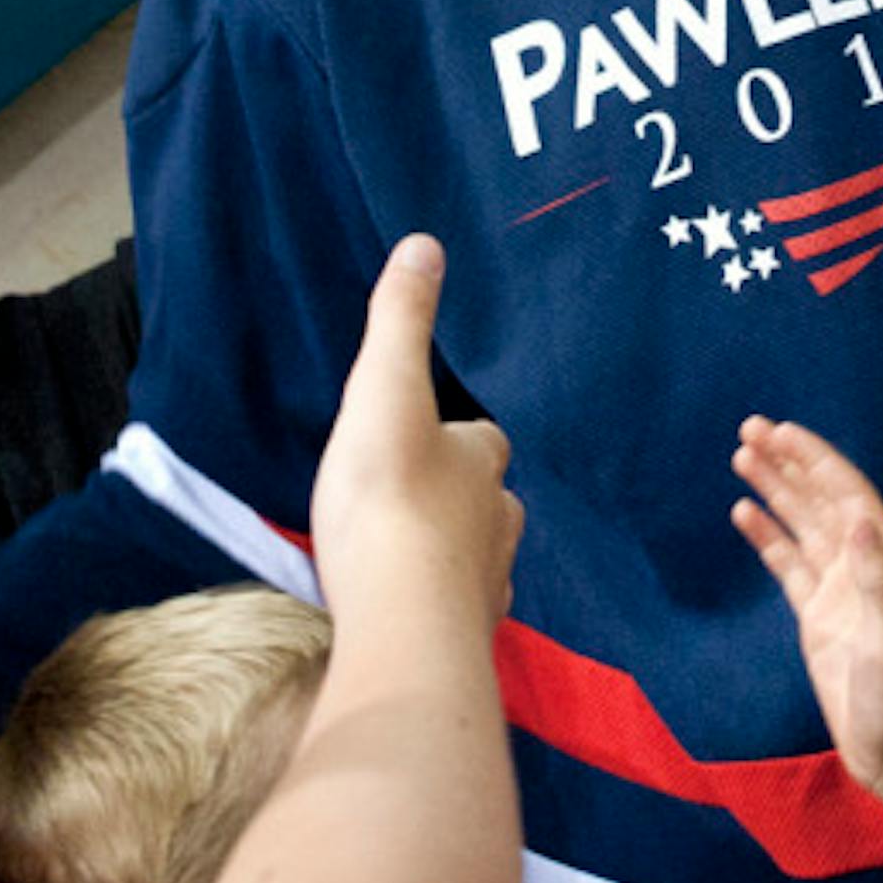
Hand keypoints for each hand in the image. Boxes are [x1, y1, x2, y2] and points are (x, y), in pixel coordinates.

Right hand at [308, 235, 521, 625]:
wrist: (402, 621)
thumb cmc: (388, 498)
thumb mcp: (383, 391)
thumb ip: (400, 322)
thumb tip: (425, 245)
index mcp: (482, 459)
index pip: (481, 436)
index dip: (458, 432)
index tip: (427, 432)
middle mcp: (498, 520)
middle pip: (486, 499)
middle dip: (458, 497)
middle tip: (412, 497)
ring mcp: (486, 583)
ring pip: (477, 556)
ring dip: (450, 552)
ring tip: (408, 555)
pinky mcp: (464, 637)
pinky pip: (457, 613)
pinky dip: (439, 607)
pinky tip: (409, 611)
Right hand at [730, 416, 882, 802]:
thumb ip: (877, 579)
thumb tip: (859, 517)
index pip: (848, 496)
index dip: (817, 462)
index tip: (783, 433)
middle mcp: (862, 567)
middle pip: (820, 500)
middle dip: (789, 463)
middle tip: (749, 429)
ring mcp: (838, 590)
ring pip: (800, 525)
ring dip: (774, 489)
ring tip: (740, 456)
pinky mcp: (816, 616)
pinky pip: (787, 563)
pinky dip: (766, 535)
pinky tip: (743, 511)